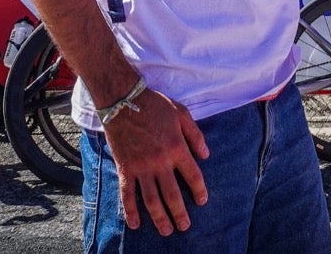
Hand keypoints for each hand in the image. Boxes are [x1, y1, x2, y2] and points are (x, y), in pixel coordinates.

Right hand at [102, 89, 209, 233]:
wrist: (124, 101)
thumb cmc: (155, 105)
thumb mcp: (182, 113)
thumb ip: (195, 135)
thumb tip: (206, 155)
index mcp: (177, 147)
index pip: (193, 176)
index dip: (199, 191)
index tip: (202, 201)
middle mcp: (160, 161)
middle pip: (172, 194)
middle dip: (180, 213)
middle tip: (185, 226)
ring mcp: (141, 167)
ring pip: (151, 199)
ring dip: (159, 217)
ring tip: (167, 230)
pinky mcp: (125, 168)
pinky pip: (127, 194)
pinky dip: (131, 210)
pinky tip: (135, 224)